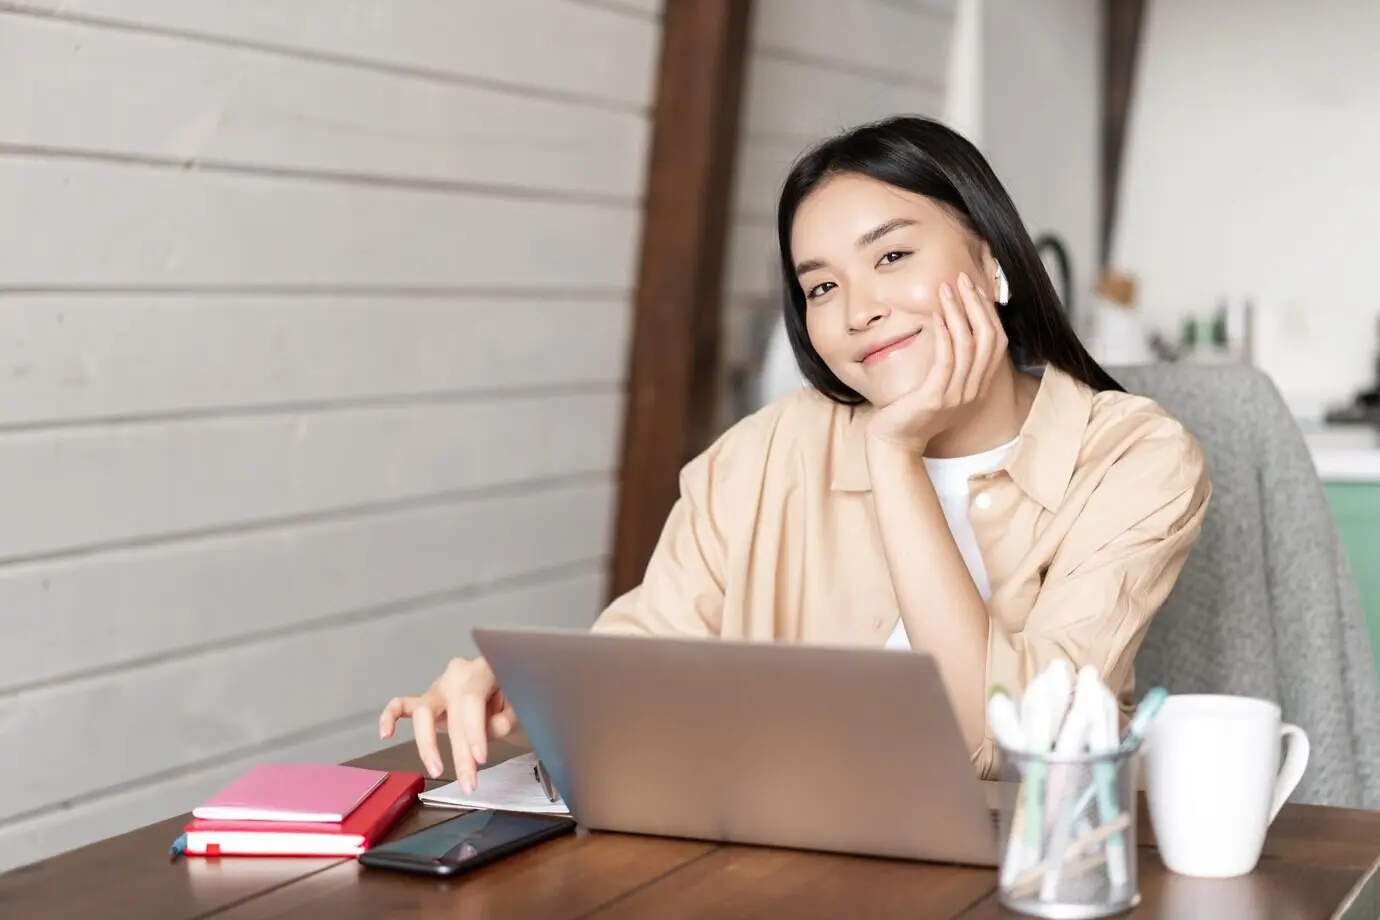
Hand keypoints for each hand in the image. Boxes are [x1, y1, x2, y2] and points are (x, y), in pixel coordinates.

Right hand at [378, 656, 518, 791]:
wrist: (506, 685)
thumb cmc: (513, 695)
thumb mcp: (520, 705)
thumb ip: (505, 718)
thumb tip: (484, 733)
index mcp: (482, 670)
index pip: (472, 699)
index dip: (474, 730)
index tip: (480, 759)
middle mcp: (456, 675)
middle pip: (452, 714)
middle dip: (460, 752)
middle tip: (468, 782)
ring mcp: (438, 687)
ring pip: (423, 713)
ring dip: (429, 745)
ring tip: (437, 770)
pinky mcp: (426, 700)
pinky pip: (401, 705)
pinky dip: (390, 717)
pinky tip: (386, 734)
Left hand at [866, 271, 1006, 451]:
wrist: (894, 442)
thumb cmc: (912, 411)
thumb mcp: (941, 387)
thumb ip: (954, 364)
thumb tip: (953, 327)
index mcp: (979, 388)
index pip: (996, 342)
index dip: (988, 313)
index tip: (975, 288)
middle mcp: (974, 392)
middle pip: (989, 340)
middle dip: (977, 305)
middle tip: (963, 279)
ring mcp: (957, 396)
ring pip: (968, 346)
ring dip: (958, 312)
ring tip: (946, 289)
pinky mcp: (936, 398)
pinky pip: (947, 360)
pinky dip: (944, 335)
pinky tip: (936, 316)